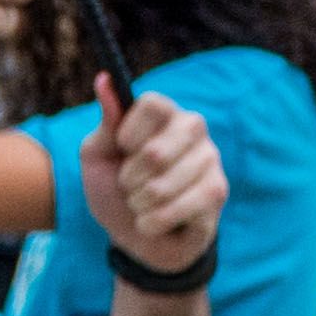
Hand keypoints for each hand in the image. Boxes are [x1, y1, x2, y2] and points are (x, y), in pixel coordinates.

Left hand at [83, 78, 224, 277]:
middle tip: (129, 185)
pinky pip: (177, 209)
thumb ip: (106, 122)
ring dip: (138, 205)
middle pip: (154, 151)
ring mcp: (210, 159)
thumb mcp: (98, 157)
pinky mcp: (217, 191)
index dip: (128, 133)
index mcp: (165, 114)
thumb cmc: (115, 190)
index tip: (121, 149)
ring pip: (162, 186)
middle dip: (128, 180)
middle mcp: (194, 129)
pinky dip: (153, 222)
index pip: (152, 104)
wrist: (132, 237)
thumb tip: (104, 78)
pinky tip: (155, 222)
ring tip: (142, 204)